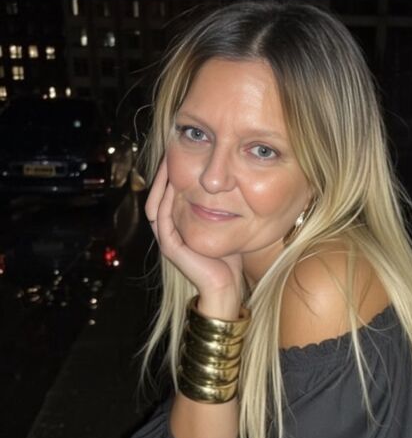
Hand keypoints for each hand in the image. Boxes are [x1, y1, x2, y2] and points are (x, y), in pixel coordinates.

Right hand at [145, 157, 243, 312]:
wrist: (225, 287)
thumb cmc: (229, 259)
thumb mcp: (225, 226)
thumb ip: (221, 207)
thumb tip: (230, 185)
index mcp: (177, 225)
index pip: (168, 193)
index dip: (170, 172)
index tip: (179, 151)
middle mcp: (168, 231)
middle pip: (158, 194)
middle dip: (163, 172)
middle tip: (169, 150)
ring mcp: (166, 239)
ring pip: (156, 203)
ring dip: (162, 182)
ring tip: (168, 161)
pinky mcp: (170, 247)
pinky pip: (163, 217)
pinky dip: (166, 199)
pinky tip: (174, 184)